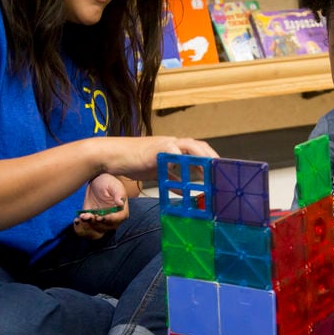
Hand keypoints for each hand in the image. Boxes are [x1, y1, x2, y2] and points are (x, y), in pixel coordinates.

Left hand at [73, 173, 127, 239]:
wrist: (96, 180)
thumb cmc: (108, 181)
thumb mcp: (114, 185)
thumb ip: (119, 194)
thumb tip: (121, 203)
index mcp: (121, 211)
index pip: (117, 219)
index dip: (109, 220)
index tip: (100, 217)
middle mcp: (112, 219)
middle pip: (105, 227)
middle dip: (95, 223)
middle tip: (87, 216)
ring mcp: (101, 221)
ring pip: (95, 231)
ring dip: (87, 226)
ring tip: (81, 217)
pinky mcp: (91, 220)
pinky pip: (86, 229)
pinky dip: (81, 228)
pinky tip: (77, 220)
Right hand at [102, 136, 217, 181]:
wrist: (114, 156)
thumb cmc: (134, 162)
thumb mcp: (158, 173)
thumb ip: (172, 179)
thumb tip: (184, 190)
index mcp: (174, 147)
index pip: (197, 149)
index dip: (209, 157)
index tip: (219, 169)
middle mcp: (172, 143)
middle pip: (198, 146)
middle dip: (210, 157)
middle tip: (219, 171)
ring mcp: (164, 145)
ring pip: (188, 147)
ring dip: (200, 159)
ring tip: (209, 172)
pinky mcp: (156, 151)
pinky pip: (172, 157)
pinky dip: (179, 166)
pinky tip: (185, 181)